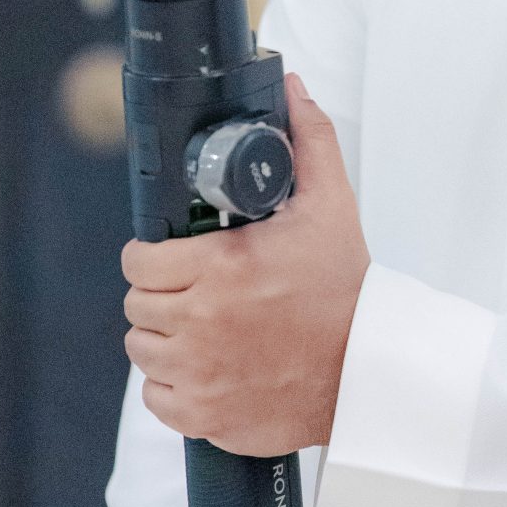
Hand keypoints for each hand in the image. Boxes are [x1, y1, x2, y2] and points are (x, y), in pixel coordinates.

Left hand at [122, 74, 368, 456]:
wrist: (369, 372)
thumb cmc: (347, 292)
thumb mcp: (333, 207)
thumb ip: (310, 142)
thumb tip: (295, 91)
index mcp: (220, 268)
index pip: (138, 260)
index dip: (152, 256)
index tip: (174, 259)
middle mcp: (201, 322)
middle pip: (137, 304)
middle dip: (161, 296)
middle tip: (195, 294)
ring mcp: (199, 373)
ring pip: (143, 349)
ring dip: (165, 339)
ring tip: (202, 330)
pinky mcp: (203, 415)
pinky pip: (157, 397)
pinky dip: (175, 386)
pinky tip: (207, 369)